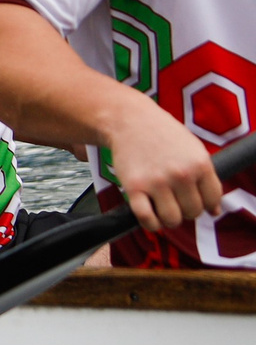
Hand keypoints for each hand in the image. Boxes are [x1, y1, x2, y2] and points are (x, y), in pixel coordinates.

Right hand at [103, 95, 229, 230]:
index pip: (212, 200)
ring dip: (169, 218)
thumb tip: (214, 211)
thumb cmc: (162, 135)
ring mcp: (157, 182)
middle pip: (193, 212)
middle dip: (185, 210)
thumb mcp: (194, 150)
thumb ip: (207, 179)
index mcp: (200, 164)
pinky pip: (146, 218)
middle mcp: (181, 174)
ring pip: (172, 219)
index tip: (194, 200)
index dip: (205, 204)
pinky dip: (150, 224)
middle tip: (175, 201)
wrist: (129, 120)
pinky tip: (150, 218)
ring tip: (163, 208)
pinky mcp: (133, 187)